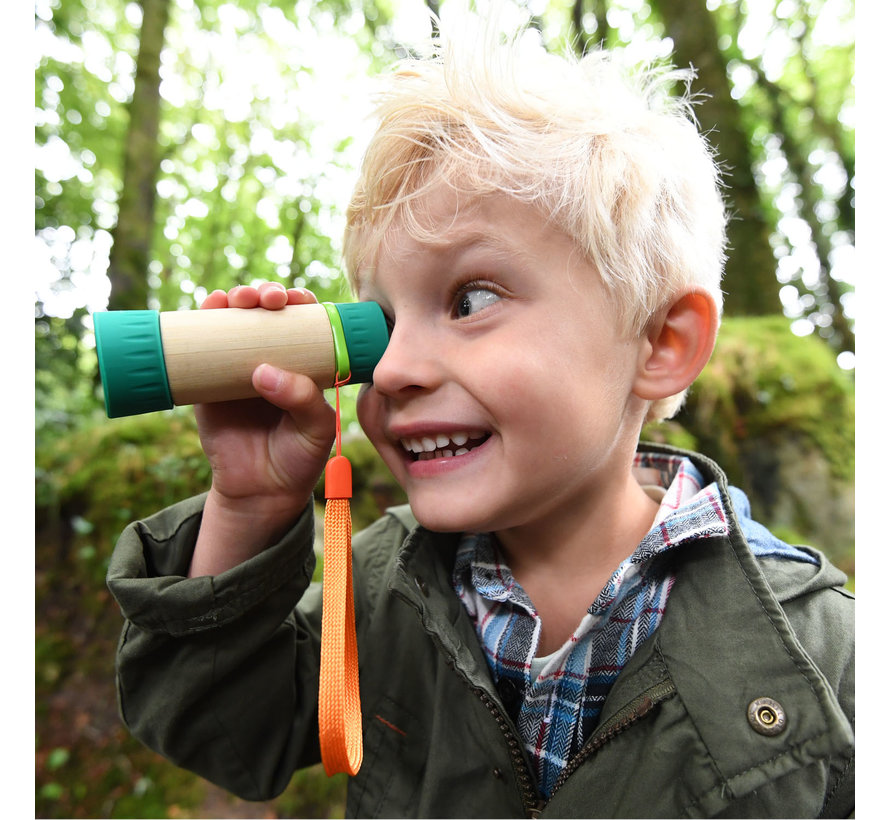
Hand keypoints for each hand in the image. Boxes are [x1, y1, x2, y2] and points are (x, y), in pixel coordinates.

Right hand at [189, 283, 335, 574]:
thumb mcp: (315, 430)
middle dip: (266, 294)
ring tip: (237, 300)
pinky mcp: (207, 382)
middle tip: (267, 299)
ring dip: (234, 299)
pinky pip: (200, 347)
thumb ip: (302, 400)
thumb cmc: (297, 457)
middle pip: (267, 313)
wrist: (260, 491)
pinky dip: (201, 322)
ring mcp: (237, 367)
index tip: (298, 299)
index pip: (304, 322)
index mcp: (305, 364)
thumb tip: (264, 372)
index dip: (301, 302)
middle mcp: (272, 357)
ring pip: (234, 322)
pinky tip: (207, 307)